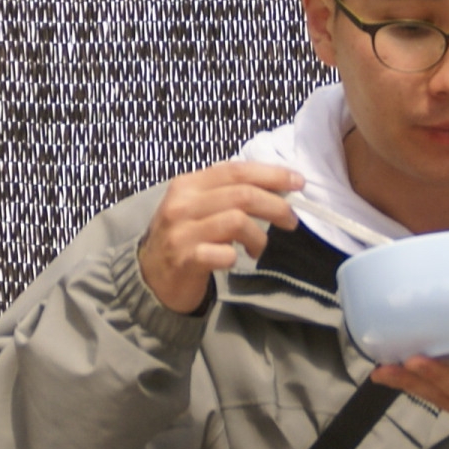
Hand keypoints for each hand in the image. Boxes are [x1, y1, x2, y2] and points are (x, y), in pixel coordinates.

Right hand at [138, 161, 300, 313]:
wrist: (150, 278)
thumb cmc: (183, 238)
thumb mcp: (197, 206)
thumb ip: (227, 193)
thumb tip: (277, 186)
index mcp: (188, 184)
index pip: (235, 170)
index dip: (271, 174)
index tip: (298, 182)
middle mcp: (182, 204)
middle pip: (242, 195)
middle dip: (276, 206)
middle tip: (291, 221)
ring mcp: (182, 232)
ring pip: (237, 221)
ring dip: (259, 237)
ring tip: (259, 248)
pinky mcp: (184, 260)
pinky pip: (224, 254)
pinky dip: (236, 257)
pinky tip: (235, 261)